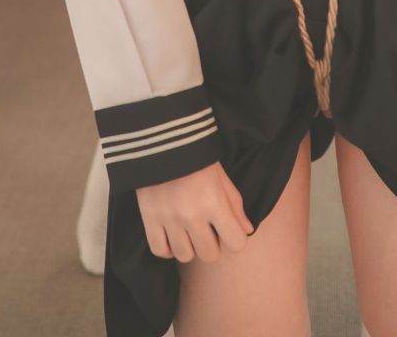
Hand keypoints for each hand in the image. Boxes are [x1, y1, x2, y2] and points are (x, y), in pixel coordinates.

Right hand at [136, 161, 253, 262]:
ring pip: (185, 256)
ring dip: (189, 246)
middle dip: (212, 245)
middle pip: (209, 255)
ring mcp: (169, 219)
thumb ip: (235, 205)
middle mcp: (192, 215)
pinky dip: (167, 248)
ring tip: (188, 230)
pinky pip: (159, 251)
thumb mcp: (221, 177)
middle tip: (207, 229)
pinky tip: (172, 235)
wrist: (161, 139)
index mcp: (215, 203)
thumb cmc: (197, 157)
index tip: (228, 230)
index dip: (234, 239)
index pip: (236, 244)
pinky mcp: (149, 219)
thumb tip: (246, 231)